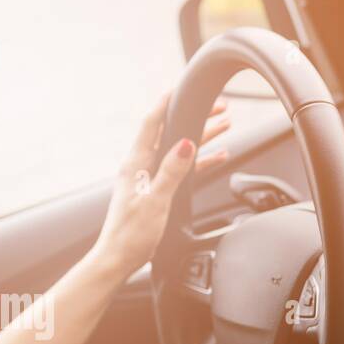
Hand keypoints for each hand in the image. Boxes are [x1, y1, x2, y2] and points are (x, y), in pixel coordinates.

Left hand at [89, 93, 232, 280]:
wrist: (118, 258)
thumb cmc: (131, 234)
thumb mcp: (155, 201)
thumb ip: (171, 171)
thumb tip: (185, 143)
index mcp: (135, 163)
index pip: (152, 123)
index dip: (167, 102)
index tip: (183, 86)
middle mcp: (140, 166)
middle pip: (170, 133)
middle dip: (195, 117)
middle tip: (220, 107)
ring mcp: (148, 178)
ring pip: (178, 150)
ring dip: (202, 138)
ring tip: (225, 126)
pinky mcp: (155, 192)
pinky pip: (181, 170)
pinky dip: (199, 163)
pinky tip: (217, 159)